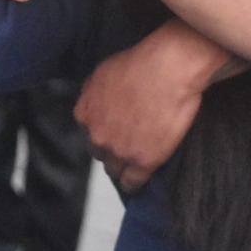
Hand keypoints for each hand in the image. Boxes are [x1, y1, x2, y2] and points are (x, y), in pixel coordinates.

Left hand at [75, 21, 221, 190]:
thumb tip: (93, 99)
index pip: (89, 132)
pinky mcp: (143, 162)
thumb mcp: (102, 73)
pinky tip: (136, 185)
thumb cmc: (137, 65)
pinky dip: (134, 184)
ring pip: (114, 169)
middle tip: (124, 146)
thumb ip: (93, 92)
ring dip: (121, 168)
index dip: (102, 133)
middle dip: (110, 150)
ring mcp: (119, 151)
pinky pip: (133, 182)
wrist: (165, 71)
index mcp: (85, 113)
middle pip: (100, 152)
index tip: (112, 133)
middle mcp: (97, 135)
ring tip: (130, 168)